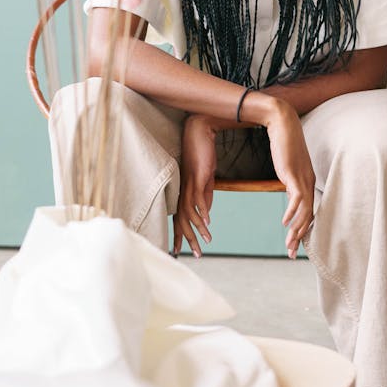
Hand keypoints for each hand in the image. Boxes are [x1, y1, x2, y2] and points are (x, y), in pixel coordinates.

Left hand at [173, 114, 215, 257]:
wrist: (200, 131)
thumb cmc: (202, 154)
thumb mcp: (206, 179)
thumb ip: (205, 196)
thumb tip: (206, 213)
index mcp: (184, 192)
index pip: (178, 218)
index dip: (178, 236)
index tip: (179, 251)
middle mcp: (183, 190)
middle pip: (182, 220)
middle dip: (188, 240)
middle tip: (197, 255)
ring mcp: (189, 184)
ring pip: (189, 213)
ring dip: (198, 229)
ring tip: (208, 241)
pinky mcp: (196, 177)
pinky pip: (197, 198)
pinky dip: (203, 212)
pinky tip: (208, 222)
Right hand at [264, 99, 315, 258]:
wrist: (283, 124)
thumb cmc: (284, 144)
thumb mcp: (288, 168)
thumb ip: (290, 182)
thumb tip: (289, 194)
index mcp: (308, 182)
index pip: (308, 212)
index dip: (303, 231)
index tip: (294, 245)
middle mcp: (309, 182)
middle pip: (308, 216)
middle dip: (299, 237)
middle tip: (291, 254)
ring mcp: (302, 178)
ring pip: (304, 211)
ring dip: (296, 230)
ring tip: (288, 244)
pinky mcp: (294, 174)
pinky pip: (296, 198)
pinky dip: (292, 212)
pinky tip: (285, 222)